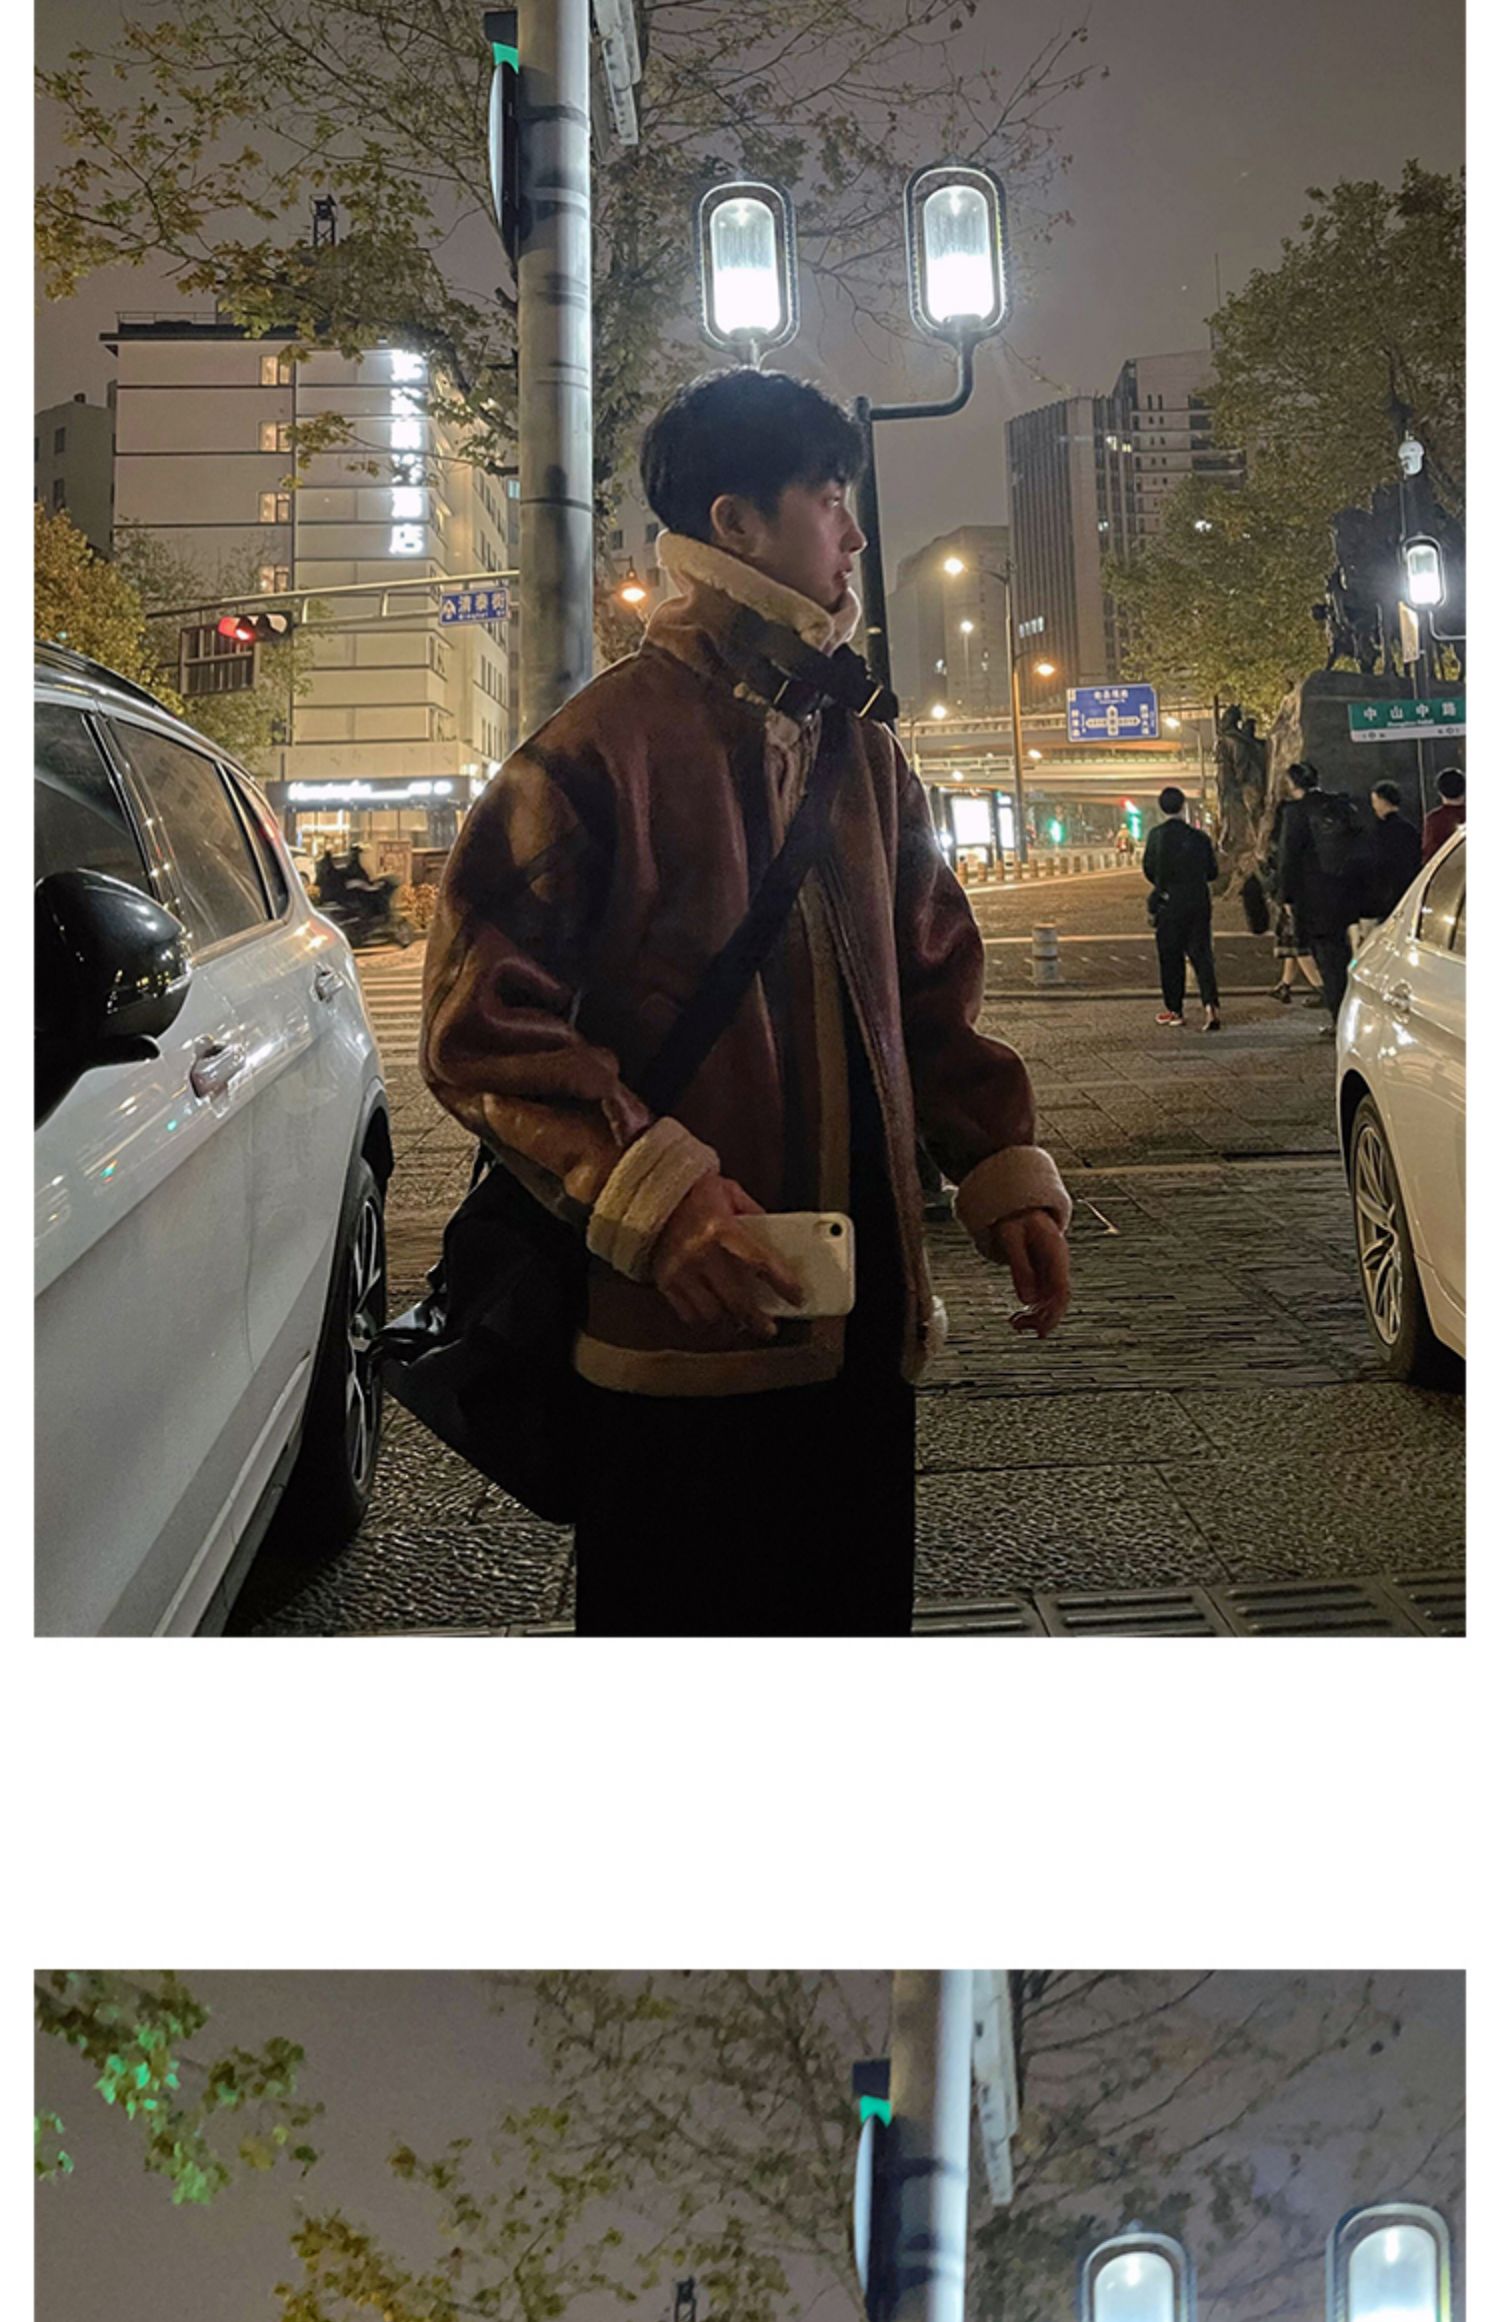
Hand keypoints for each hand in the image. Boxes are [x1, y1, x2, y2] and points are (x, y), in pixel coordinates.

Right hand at [650, 1173, 805, 1340]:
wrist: (648, 1191)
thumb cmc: (692, 1191)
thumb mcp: (730, 1193)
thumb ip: (754, 1216)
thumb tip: (775, 1240)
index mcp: (721, 1229)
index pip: (761, 1263)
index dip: (783, 1284)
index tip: (797, 1297)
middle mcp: (701, 1254)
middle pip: (737, 1299)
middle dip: (757, 1319)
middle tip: (769, 1328)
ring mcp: (681, 1271)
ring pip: (712, 1313)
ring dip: (731, 1322)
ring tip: (742, 1323)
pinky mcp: (665, 1281)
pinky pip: (688, 1313)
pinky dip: (704, 1320)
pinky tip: (715, 1316)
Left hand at [986, 1209, 1070, 1338]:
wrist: (1018, 1208)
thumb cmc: (1014, 1220)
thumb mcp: (1011, 1238)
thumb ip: (1019, 1267)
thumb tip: (1027, 1301)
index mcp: (1056, 1252)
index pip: (1062, 1288)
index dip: (1054, 1310)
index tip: (1042, 1327)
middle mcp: (1059, 1264)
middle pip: (1059, 1299)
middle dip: (1045, 1318)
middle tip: (1022, 1328)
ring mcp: (1052, 1270)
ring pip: (1051, 1301)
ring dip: (1036, 1316)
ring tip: (1015, 1325)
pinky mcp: (1043, 1275)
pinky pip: (1042, 1297)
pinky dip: (1031, 1310)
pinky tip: (1016, 1319)